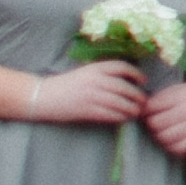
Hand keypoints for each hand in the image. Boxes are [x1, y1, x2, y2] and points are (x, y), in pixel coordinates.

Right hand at [31, 59, 148, 127]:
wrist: (42, 96)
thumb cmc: (64, 84)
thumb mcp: (83, 72)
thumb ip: (101, 74)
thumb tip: (125, 81)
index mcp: (94, 68)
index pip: (121, 67)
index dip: (136, 73)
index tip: (143, 80)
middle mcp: (94, 80)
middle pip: (124, 87)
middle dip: (137, 95)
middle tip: (143, 101)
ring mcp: (91, 95)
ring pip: (119, 102)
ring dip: (131, 108)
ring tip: (136, 111)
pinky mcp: (86, 110)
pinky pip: (109, 114)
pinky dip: (120, 116)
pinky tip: (123, 118)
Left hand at [138, 79, 185, 154]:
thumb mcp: (183, 89)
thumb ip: (162, 97)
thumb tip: (141, 108)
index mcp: (180, 96)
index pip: (151, 107)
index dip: (144, 112)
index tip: (147, 113)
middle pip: (155, 123)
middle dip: (151, 125)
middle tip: (155, 124)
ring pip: (164, 138)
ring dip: (159, 137)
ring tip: (162, 133)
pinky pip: (177, 148)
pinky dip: (170, 147)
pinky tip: (172, 141)